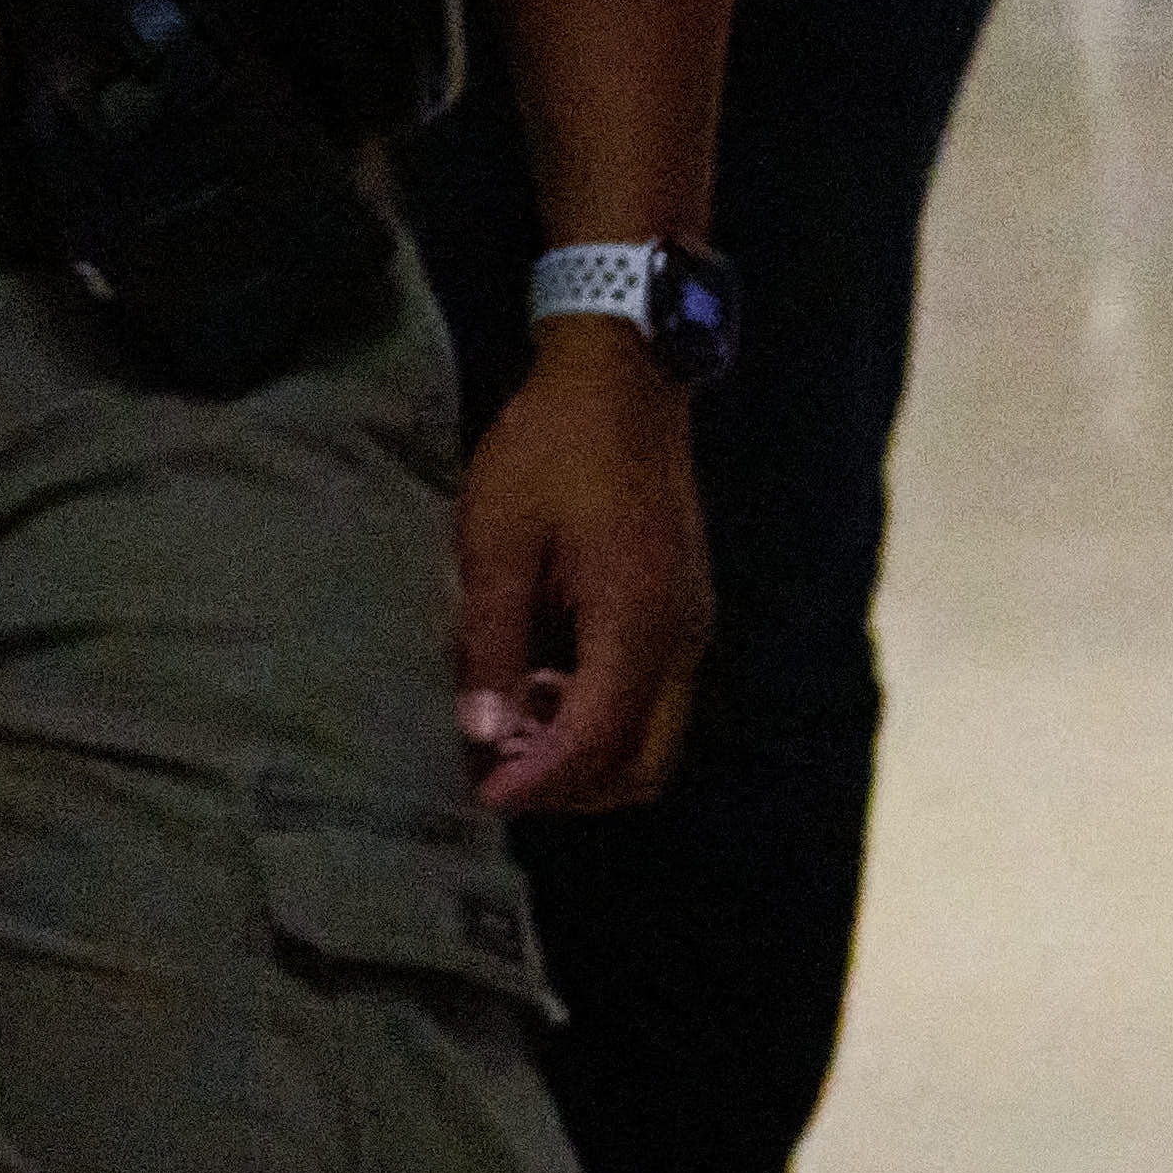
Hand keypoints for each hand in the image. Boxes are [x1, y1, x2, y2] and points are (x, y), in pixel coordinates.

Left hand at [454, 333, 706, 813]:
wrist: (621, 379)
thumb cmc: (551, 446)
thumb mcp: (498, 536)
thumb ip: (493, 638)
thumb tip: (481, 730)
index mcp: (638, 620)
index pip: (598, 742)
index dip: (540, 781)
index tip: (481, 794)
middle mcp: (681, 639)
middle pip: (641, 764)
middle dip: (570, 787)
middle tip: (493, 770)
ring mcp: (690, 628)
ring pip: (653, 739)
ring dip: (586, 754)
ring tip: (510, 725)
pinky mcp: (682, 613)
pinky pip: (652, 699)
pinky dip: (602, 717)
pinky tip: (541, 685)